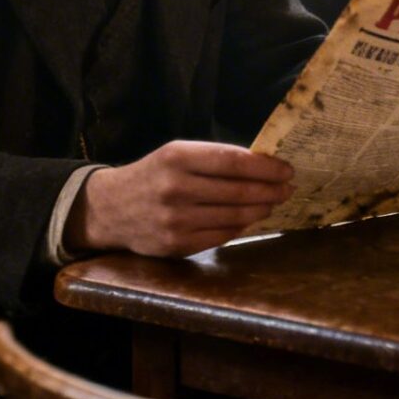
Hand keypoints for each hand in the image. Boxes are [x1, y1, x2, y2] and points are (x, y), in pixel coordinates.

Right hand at [64, 141, 293, 256]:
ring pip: (234, 216)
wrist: (111, 208)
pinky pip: (221, 235)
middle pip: (238, 191)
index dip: (265, 167)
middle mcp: (176, 188)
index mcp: (177, 158)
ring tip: (273, 203)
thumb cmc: (153, 175)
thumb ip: (213, 159)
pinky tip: (250, 219)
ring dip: (261, 210)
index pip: (233, 162)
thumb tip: (263, 165)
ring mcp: (176, 220)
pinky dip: (241, 226)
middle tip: (287, 189)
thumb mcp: (175, 154)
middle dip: (270, 190)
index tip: (286, 170)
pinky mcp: (177, 244)